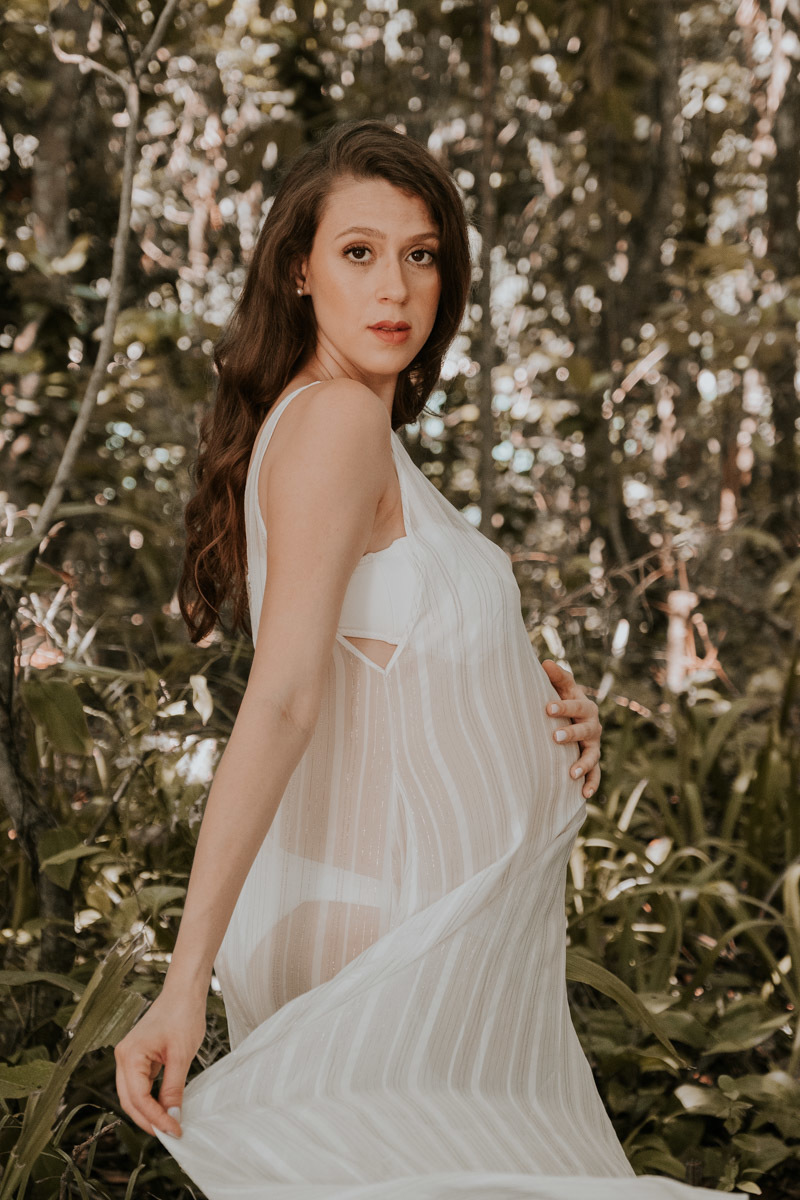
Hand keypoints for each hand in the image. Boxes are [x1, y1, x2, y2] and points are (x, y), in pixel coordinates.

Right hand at [114, 989, 205, 1138]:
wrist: (185, 990)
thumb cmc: (183, 1015)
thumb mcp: (181, 1056)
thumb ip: (173, 1088)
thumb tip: (172, 1117)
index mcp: (129, 1056)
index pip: (137, 1099)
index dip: (155, 1119)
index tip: (174, 1131)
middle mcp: (123, 1057)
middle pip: (129, 1101)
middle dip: (148, 1120)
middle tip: (171, 1133)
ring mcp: (129, 1057)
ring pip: (133, 1095)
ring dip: (148, 1111)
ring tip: (169, 1124)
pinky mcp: (139, 1056)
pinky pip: (141, 1084)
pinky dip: (151, 1098)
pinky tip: (165, 1106)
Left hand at [540, 659, 601, 799]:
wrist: (574, 718)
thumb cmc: (563, 700)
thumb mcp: (561, 687)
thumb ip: (556, 676)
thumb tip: (545, 662)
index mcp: (584, 706)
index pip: (574, 705)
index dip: (562, 707)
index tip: (547, 708)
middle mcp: (593, 726)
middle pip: (585, 730)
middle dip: (571, 734)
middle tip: (555, 737)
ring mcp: (593, 746)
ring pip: (592, 755)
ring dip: (583, 764)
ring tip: (571, 773)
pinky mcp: (592, 762)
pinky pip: (595, 775)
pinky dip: (591, 784)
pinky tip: (583, 795)